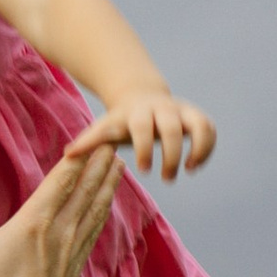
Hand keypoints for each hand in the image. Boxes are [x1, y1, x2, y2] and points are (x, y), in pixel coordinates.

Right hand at [0, 147, 124, 276]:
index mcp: (35, 224)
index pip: (61, 181)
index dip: (78, 156)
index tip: (93, 135)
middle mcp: (59, 231)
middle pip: (85, 188)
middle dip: (99, 161)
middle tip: (115, 137)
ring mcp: (72, 247)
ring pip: (95, 206)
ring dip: (108, 182)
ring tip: (119, 161)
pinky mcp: (76, 263)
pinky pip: (94, 228)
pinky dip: (103, 209)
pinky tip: (107, 203)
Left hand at [67, 91, 214, 179]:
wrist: (140, 97)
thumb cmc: (119, 121)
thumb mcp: (103, 128)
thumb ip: (88, 141)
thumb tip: (67, 155)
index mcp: (137, 114)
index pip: (142, 128)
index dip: (144, 148)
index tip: (143, 171)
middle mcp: (162, 109)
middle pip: (172, 130)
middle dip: (170, 155)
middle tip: (165, 178)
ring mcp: (181, 111)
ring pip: (200, 125)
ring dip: (198, 149)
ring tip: (189, 170)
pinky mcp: (196, 116)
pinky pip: (209, 129)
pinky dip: (207, 148)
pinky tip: (194, 165)